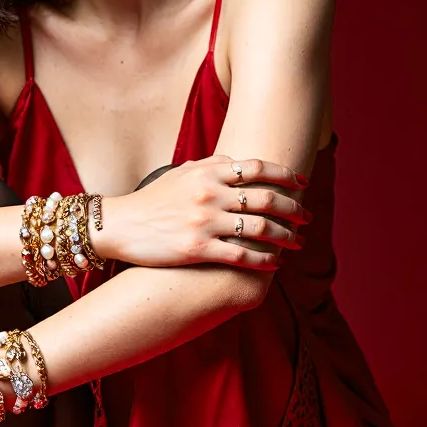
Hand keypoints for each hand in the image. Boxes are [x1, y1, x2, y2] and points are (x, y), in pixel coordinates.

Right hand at [100, 154, 312, 269]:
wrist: (119, 225)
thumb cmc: (151, 200)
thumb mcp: (180, 173)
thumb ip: (211, 165)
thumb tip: (237, 161)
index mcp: (207, 172)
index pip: (258, 168)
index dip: (286, 175)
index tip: (302, 184)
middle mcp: (209, 194)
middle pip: (267, 199)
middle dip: (294, 209)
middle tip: (307, 217)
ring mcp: (204, 222)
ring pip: (260, 229)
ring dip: (286, 237)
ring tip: (297, 244)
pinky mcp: (197, 249)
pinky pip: (241, 256)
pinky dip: (264, 261)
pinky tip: (275, 265)